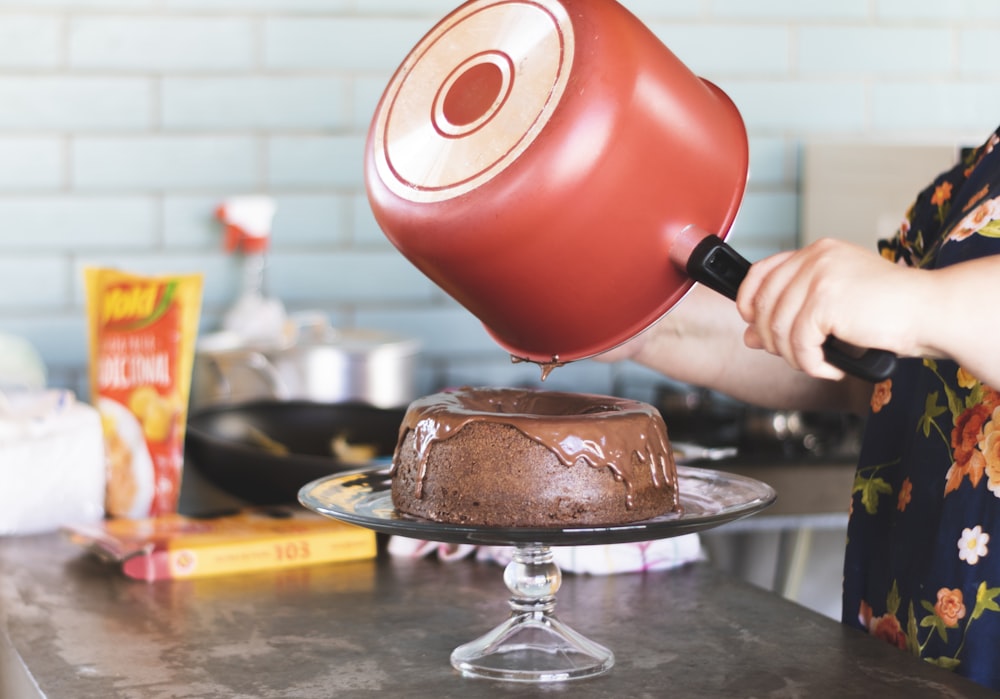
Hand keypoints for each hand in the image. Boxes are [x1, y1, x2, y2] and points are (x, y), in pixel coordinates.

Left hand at [735, 239, 917, 380]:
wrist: (932, 311)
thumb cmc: (890, 310)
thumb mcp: (833, 308)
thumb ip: (791, 313)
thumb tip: (751, 336)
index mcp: (817, 252)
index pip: (760, 273)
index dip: (748, 303)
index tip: (755, 326)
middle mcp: (815, 258)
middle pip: (762, 304)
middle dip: (772, 339)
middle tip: (795, 355)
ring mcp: (819, 277)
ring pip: (777, 328)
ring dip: (794, 357)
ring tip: (817, 363)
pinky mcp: (826, 301)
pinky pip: (799, 344)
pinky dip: (811, 364)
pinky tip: (831, 367)